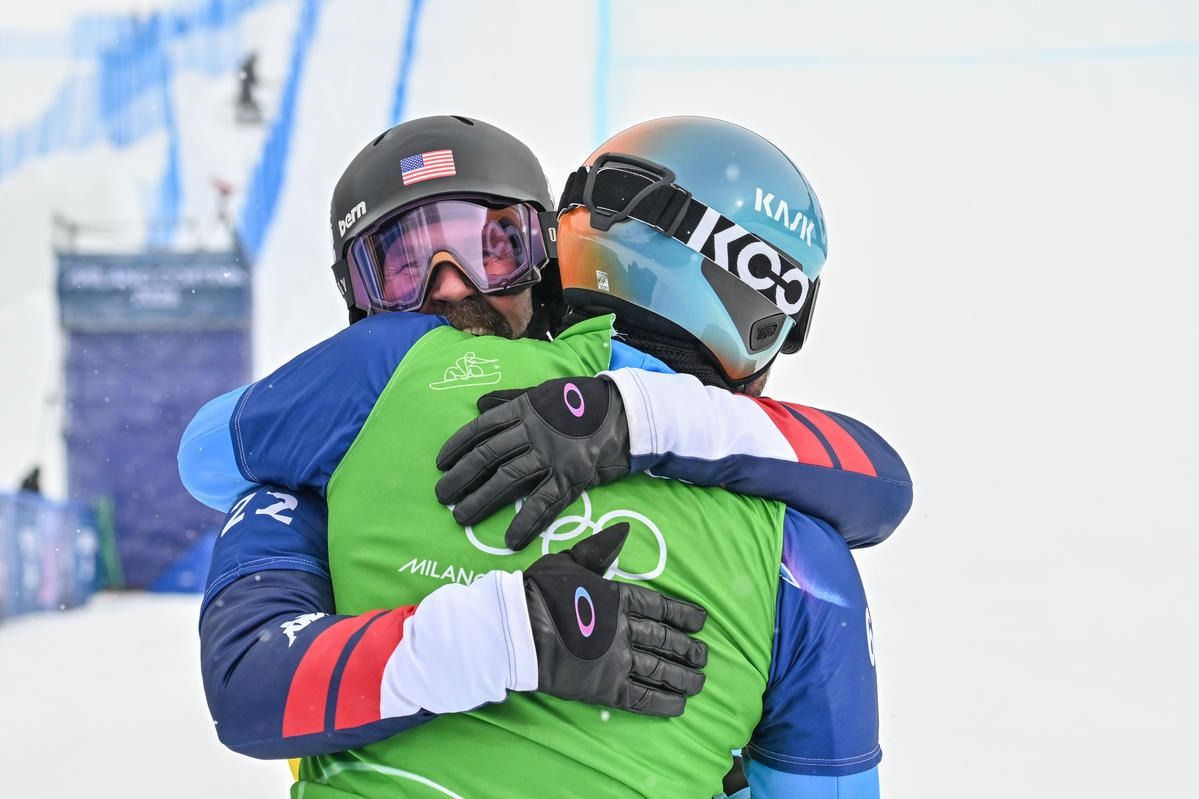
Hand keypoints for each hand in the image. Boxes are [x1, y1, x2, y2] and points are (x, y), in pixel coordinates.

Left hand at [436, 376, 630, 549]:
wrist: (625, 415)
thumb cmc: (582, 403)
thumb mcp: (544, 393)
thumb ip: (511, 399)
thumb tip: (479, 404)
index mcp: (524, 410)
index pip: (481, 429)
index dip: (457, 446)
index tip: (440, 463)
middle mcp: (533, 432)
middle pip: (487, 456)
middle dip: (460, 478)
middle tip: (441, 496)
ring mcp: (551, 456)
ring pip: (507, 480)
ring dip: (480, 501)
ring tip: (460, 517)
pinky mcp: (571, 477)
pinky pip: (544, 503)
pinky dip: (526, 522)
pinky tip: (509, 538)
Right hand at [523, 523, 706, 716]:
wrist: (519, 629)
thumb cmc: (539, 592)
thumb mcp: (569, 561)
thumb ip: (598, 550)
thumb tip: (623, 529)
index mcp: (618, 598)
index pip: (660, 606)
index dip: (683, 614)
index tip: (701, 621)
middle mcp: (625, 630)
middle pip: (665, 640)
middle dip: (687, 649)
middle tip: (703, 657)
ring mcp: (618, 661)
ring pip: (660, 671)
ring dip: (682, 678)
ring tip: (698, 683)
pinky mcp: (606, 688)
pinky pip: (641, 698)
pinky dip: (661, 703)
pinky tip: (678, 707)